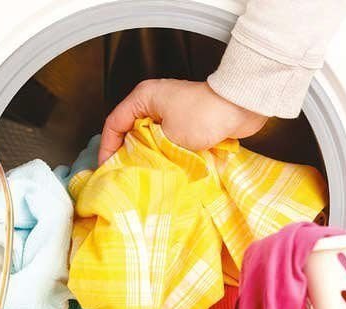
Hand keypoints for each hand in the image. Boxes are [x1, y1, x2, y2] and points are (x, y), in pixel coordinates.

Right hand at [98, 79, 267, 164]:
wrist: (240, 107)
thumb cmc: (204, 115)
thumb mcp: (168, 136)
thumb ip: (147, 149)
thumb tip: (137, 165)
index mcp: (143, 98)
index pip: (114, 123)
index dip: (107, 147)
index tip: (106, 167)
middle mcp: (153, 103)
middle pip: (128, 131)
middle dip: (124, 153)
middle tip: (121, 174)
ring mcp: (169, 112)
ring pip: (146, 138)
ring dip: (143, 155)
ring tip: (139, 174)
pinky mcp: (183, 123)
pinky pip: (163, 141)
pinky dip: (160, 154)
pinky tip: (159, 168)